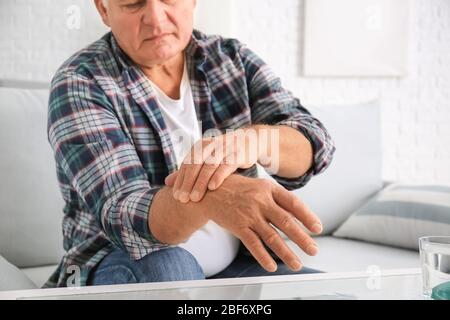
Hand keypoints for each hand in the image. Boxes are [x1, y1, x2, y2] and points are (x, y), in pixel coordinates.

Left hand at [165, 128, 260, 202]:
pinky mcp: (237, 153)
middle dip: (188, 183)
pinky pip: (226, 165)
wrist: (249, 140)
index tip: (176, 197)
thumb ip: (188, 171)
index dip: (180, 180)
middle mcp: (210, 145)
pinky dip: (218, 176)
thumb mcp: (205, 159)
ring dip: (201, 183)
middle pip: (195, 165)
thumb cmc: (224, 154)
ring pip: (209, 166)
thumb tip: (166, 183)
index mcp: (200, 146)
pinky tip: (212, 188)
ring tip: (195, 198)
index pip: (186, 164)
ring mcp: (224, 148)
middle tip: (182, 200)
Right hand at [202, 174, 322, 271]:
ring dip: (286, 253)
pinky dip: (263, 257)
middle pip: (286, 222)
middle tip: (313, 250)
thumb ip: (277, 199)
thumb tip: (298, 216)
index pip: (293, 203)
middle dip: (302, 239)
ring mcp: (249, 214)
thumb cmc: (238, 189)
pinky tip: (271, 266)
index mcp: (269, 188)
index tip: (317, 228)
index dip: (307, 216)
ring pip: (272, 237)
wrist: (209, 190)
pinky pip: (253, 244)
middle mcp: (260, 201)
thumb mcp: (259, 186)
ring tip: (296, 264)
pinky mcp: (238, 226)